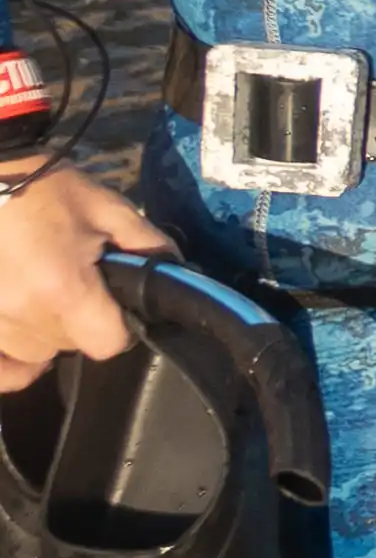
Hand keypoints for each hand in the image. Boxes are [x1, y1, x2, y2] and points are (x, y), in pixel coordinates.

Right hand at [0, 157, 148, 385]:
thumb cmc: (46, 190)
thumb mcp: (108, 209)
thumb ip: (148, 247)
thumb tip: (176, 276)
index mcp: (64, 290)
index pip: (108, 343)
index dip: (122, 326)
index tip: (119, 301)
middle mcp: (23, 316)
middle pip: (72, 346)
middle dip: (85, 321)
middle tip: (80, 282)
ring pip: (35, 352)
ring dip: (48, 330)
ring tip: (46, 289)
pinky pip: (1, 367)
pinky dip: (14, 358)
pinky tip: (24, 329)